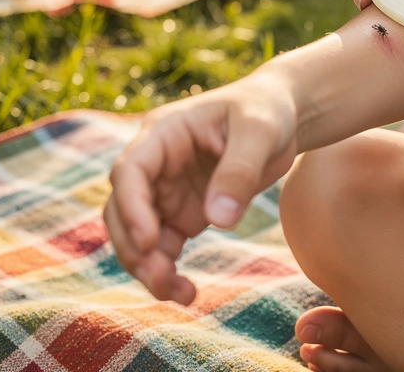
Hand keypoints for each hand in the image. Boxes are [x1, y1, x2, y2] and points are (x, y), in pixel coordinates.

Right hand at [103, 78, 298, 303]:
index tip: (149, 241)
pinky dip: (166, 272)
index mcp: (164, 132)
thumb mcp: (260, 131)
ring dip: (146, 266)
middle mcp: (156, 162)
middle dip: (133, 246)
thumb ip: (239, 170)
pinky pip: (161, 248)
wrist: (282, 119)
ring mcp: (166, 190)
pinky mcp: (181, 213)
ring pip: (135, 234)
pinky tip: (188, 292)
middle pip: (121, 208)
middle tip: (161, 277)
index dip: (131, 207)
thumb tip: (219, 219)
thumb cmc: (266, 111)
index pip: (130, 170)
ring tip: (181, 293)